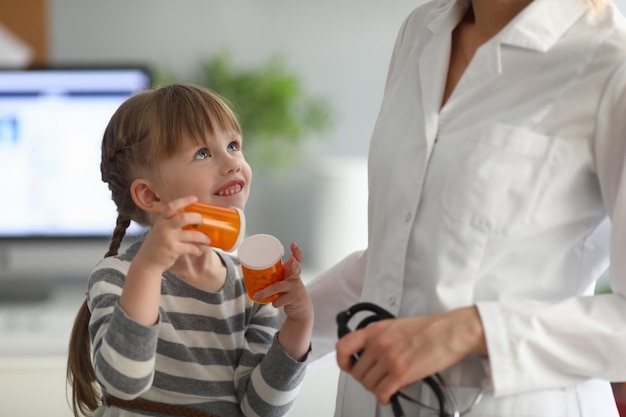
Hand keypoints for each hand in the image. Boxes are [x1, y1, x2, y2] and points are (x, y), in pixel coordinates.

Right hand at [132, 195, 210, 275]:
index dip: (184, 201)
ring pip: (192, 234)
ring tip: (207, 240)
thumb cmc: (157, 245)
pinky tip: (198, 252)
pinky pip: (190, 247)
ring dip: (202, 237)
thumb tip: (191, 219)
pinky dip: (197, 250)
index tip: (195, 199)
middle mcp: (164, 227)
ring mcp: (168, 238)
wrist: (147, 262)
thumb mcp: (160, 230)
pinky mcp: (173, 249)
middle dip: (197, 218)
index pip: (172, 206)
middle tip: (202, 221)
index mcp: (161, 220)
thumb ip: (171, 223)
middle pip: (184, 218)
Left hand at [254, 243, 313, 360]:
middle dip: (294, 264)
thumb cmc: (288, 292)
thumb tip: (250, 271)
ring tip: (257, 295)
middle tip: (291, 261)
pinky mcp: (295, 299)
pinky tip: (275, 303)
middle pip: (296, 269)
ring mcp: (296, 288)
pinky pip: (278, 300)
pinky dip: (274, 302)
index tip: (293, 244)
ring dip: (266, 291)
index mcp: (293, 271)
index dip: (297, 251)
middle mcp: (296, 278)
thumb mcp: (284, 281)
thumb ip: (275, 276)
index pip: (298, 259)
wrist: (301, 309)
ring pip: (279, 286)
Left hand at [335, 306, 486, 403]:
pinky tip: (389, 395)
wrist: (451, 332)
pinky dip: (384, 398)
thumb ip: (379, 337)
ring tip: (385, 386)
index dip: (342, 360)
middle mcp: (378, 344)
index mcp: (376, 330)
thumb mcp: (396, 325)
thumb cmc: (429, 328)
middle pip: (357, 372)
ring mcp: (388, 359)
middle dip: (364, 379)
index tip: (348, 366)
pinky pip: (381, 393)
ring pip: (368, 384)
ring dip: (375, 388)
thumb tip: (370, 352)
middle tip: (375, 379)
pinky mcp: (401, 373)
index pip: (343, 346)